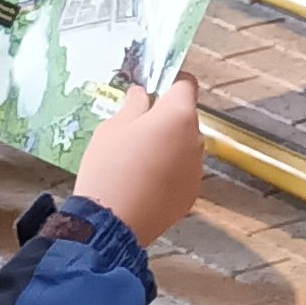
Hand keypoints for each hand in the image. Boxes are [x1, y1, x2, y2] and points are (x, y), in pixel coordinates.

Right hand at [75, 75, 203, 244]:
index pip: (186, 84)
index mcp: (178, 115)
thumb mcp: (112, 129)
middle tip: (135, 128)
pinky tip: (144, 181)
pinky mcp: (192, 193)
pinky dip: (169, 171)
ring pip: (183, 145)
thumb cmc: (109, 168)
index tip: (153, 87)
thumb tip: (141, 95)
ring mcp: (196, 169)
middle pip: (184, 117)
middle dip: (165, 117)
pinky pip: (182, 171)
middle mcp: (196, 139)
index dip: (170, 81)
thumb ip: (133, 106)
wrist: (111, 223)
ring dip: (168, 145)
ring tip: (137, 159)